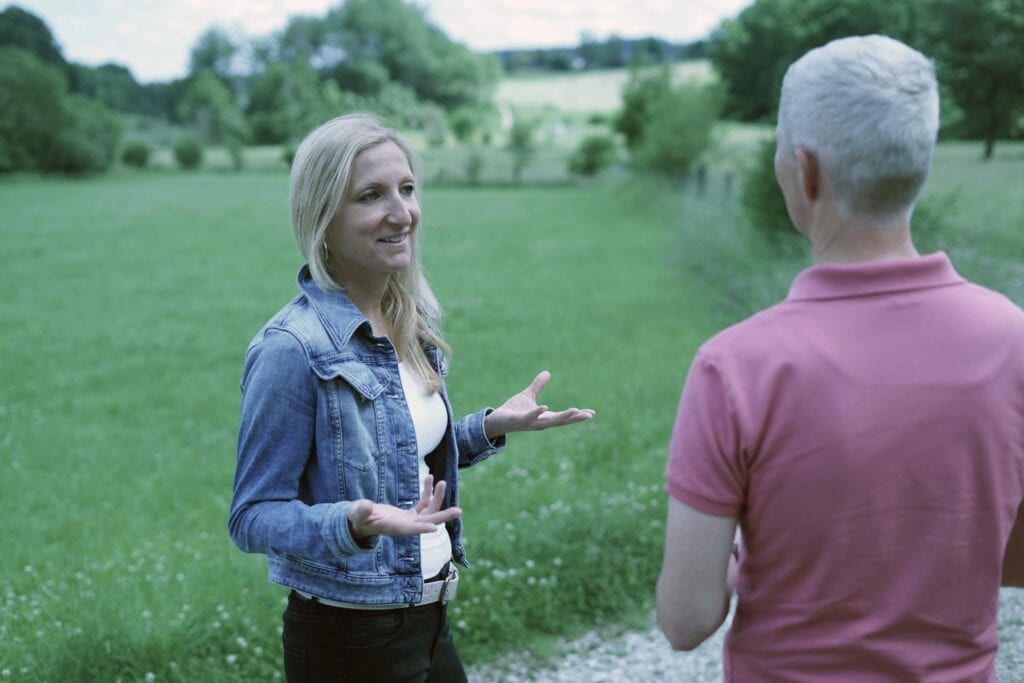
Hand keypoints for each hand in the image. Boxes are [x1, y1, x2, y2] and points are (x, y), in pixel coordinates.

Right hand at [347, 475, 461, 540]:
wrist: (361, 522)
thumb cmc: (358, 518)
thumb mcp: (357, 514)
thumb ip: (361, 511)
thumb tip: (365, 505)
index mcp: (393, 528)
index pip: (409, 529)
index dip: (421, 528)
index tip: (434, 528)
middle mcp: (405, 526)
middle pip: (427, 522)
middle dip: (442, 516)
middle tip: (459, 511)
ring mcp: (409, 521)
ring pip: (428, 511)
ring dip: (437, 498)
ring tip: (442, 482)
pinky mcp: (410, 515)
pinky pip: (423, 504)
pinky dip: (427, 492)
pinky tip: (429, 478)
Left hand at [484, 371, 594, 439]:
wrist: (495, 421)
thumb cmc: (512, 411)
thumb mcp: (527, 395)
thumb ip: (538, 385)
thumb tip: (548, 373)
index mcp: (544, 417)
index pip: (564, 417)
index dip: (577, 415)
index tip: (591, 413)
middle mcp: (540, 422)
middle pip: (561, 421)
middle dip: (575, 418)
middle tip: (589, 415)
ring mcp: (530, 423)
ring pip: (548, 421)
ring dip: (562, 417)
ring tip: (575, 410)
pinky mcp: (519, 420)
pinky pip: (530, 417)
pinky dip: (537, 412)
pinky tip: (545, 407)